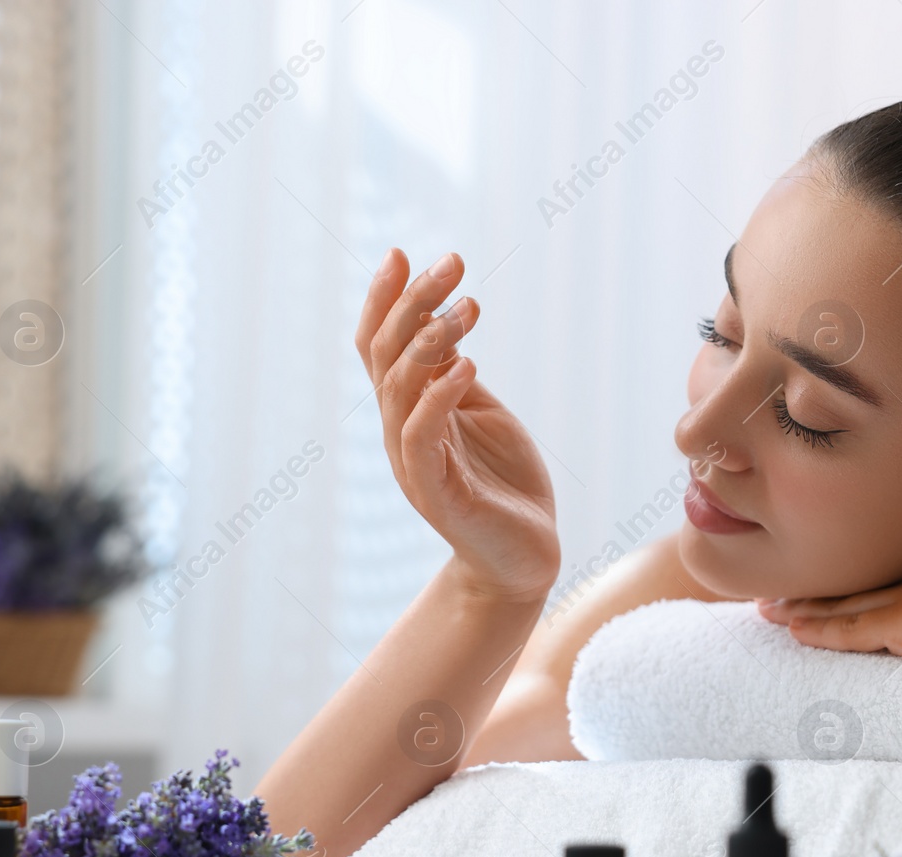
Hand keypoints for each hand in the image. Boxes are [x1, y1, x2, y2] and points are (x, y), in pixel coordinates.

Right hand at [357, 248, 560, 601]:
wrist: (523, 558)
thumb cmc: (503, 485)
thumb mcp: (481, 414)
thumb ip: (455, 373)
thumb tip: (444, 319)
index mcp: (407, 408)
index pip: (378, 346)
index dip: (384, 299)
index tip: (403, 253)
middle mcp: (400, 430)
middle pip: (386, 354)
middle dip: (413, 301)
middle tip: (453, 262)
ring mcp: (413, 461)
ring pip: (399, 388)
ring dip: (432, 340)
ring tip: (469, 307)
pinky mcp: (435, 493)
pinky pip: (422, 436)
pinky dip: (439, 396)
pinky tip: (468, 365)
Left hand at [754, 562, 901, 676]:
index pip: (881, 588)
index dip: (844, 592)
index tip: (815, 593)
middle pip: (852, 591)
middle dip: (809, 595)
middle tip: (769, 598)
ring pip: (842, 607)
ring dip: (801, 609)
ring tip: (764, 610)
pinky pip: (851, 630)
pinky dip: (819, 629)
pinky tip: (791, 629)